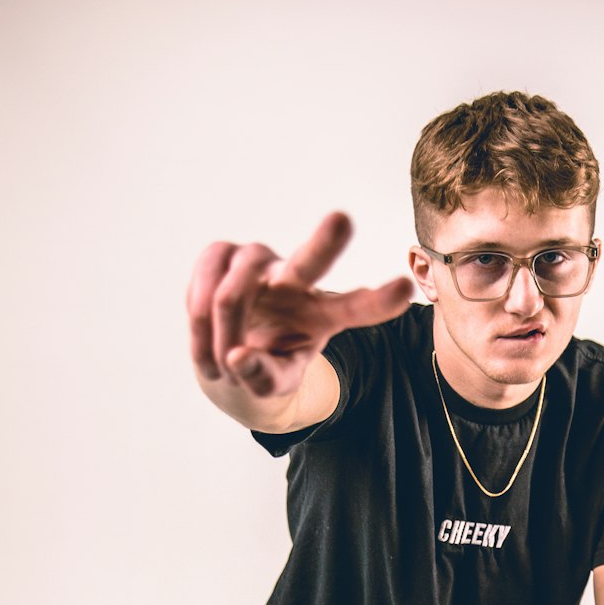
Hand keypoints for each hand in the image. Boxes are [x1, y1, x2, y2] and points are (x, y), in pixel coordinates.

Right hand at [186, 211, 411, 397]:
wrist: (227, 352)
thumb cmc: (263, 365)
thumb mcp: (273, 384)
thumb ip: (262, 379)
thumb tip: (237, 358)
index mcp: (322, 313)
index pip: (356, 307)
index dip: (377, 301)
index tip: (404, 288)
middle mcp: (295, 280)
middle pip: (310, 261)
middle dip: (325, 242)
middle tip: (342, 220)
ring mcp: (258, 262)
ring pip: (232, 295)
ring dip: (220, 335)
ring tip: (221, 362)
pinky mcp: (221, 252)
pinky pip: (204, 285)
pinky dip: (198, 320)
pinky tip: (204, 334)